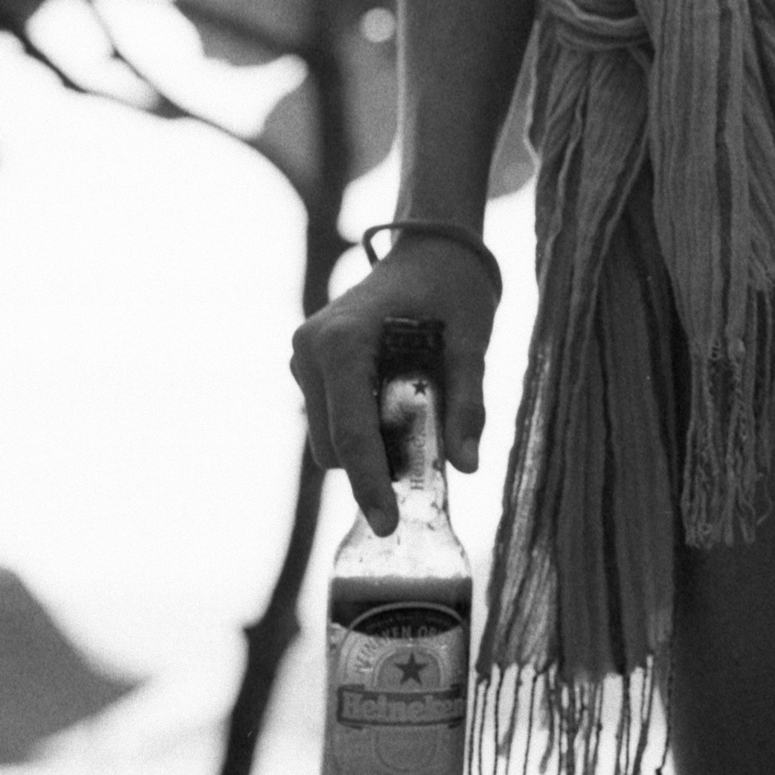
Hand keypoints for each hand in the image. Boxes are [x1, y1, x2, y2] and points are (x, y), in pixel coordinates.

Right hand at [290, 237, 498, 533]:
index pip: (352, 435)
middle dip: (377, 464)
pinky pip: (331, 418)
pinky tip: (399, 405)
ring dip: (370, 446)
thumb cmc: (454, 290)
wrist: (432, 249)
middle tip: (430, 453)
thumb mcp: (471, 345)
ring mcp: (303, 356)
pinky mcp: (309, 364)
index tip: (388, 525)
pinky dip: (363, 427)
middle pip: (335, 447)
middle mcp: (310, 350)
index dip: (371, 484)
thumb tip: (468, 465)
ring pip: (329, 438)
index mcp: (342, 343)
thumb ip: (467, 403)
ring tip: (419, 416)